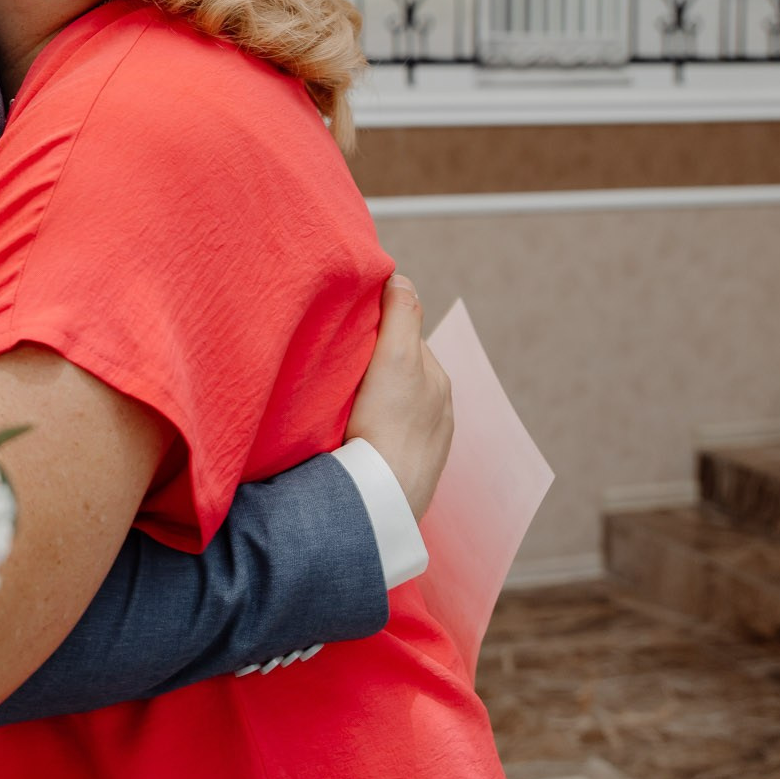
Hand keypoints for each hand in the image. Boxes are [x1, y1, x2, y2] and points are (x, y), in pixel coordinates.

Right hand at [343, 274, 452, 519]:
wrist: (382, 501)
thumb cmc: (386, 427)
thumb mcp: (395, 358)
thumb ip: (400, 314)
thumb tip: (401, 277)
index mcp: (437, 379)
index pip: (403, 338)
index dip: (375, 331)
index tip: (348, 336)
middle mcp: (439, 410)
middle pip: (399, 372)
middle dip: (375, 366)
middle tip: (340, 371)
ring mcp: (426, 444)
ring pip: (394, 406)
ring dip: (374, 400)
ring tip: (343, 407)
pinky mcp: (408, 473)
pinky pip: (389, 438)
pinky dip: (374, 431)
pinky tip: (354, 438)